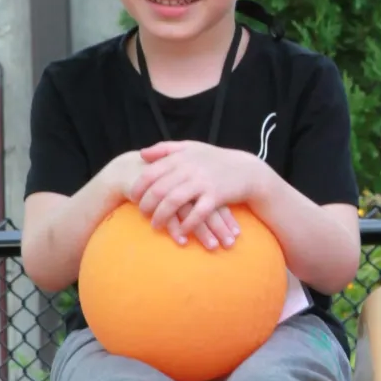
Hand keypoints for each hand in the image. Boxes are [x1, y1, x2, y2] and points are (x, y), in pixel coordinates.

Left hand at [133, 141, 271, 246]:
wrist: (247, 170)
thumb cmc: (215, 160)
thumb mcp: (191, 148)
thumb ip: (166, 149)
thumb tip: (142, 153)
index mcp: (181, 157)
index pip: (152, 172)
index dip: (140, 187)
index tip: (133, 198)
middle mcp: (190, 169)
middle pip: (160, 189)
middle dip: (147, 204)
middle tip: (141, 215)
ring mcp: (203, 182)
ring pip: (174, 201)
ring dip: (162, 216)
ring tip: (155, 226)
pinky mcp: (216, 196)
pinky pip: (197, 213)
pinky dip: (187, 224)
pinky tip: (180, 233)